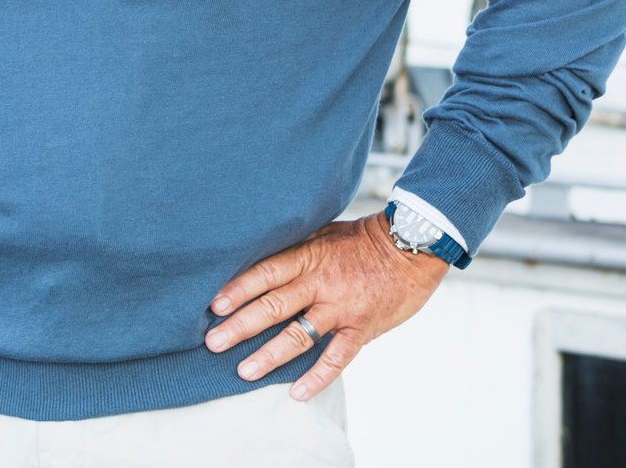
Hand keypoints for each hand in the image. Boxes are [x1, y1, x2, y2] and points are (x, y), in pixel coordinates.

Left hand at [203, 212, 447, 400]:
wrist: (412, 248)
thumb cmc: (362, 240)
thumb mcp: (323, 233)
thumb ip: (295, 249)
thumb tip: (257, 257)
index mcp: (309, 256)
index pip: (266, 273)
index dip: (239, 288)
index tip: (214, 305)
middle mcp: (321, 283)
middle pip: (274, 306)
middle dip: (241, 326)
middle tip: (213, 343)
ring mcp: (341, 308)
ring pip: (300, 335)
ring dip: (269, 355)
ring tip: (244, 371)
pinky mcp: (362, 328)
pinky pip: (336, 358)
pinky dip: (316, 377)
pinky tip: (296, 392)